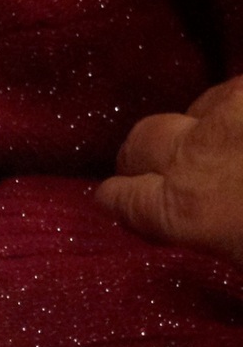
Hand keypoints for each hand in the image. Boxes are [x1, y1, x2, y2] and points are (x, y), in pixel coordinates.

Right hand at [97, 77, 242, 266]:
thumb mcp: (235, 256)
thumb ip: (200, 235)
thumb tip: (191, 231)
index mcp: (181, 210)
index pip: (117, 197)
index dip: (117, 198)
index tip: (118, 201)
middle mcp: (190, 154)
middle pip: (142, 142)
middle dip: (144, 156)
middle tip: (160, 170)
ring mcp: (229, 112)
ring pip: (194, 108)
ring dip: (199, 125)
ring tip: (221, 141)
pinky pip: (232, 90)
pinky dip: (235, 106)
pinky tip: (242, 122)